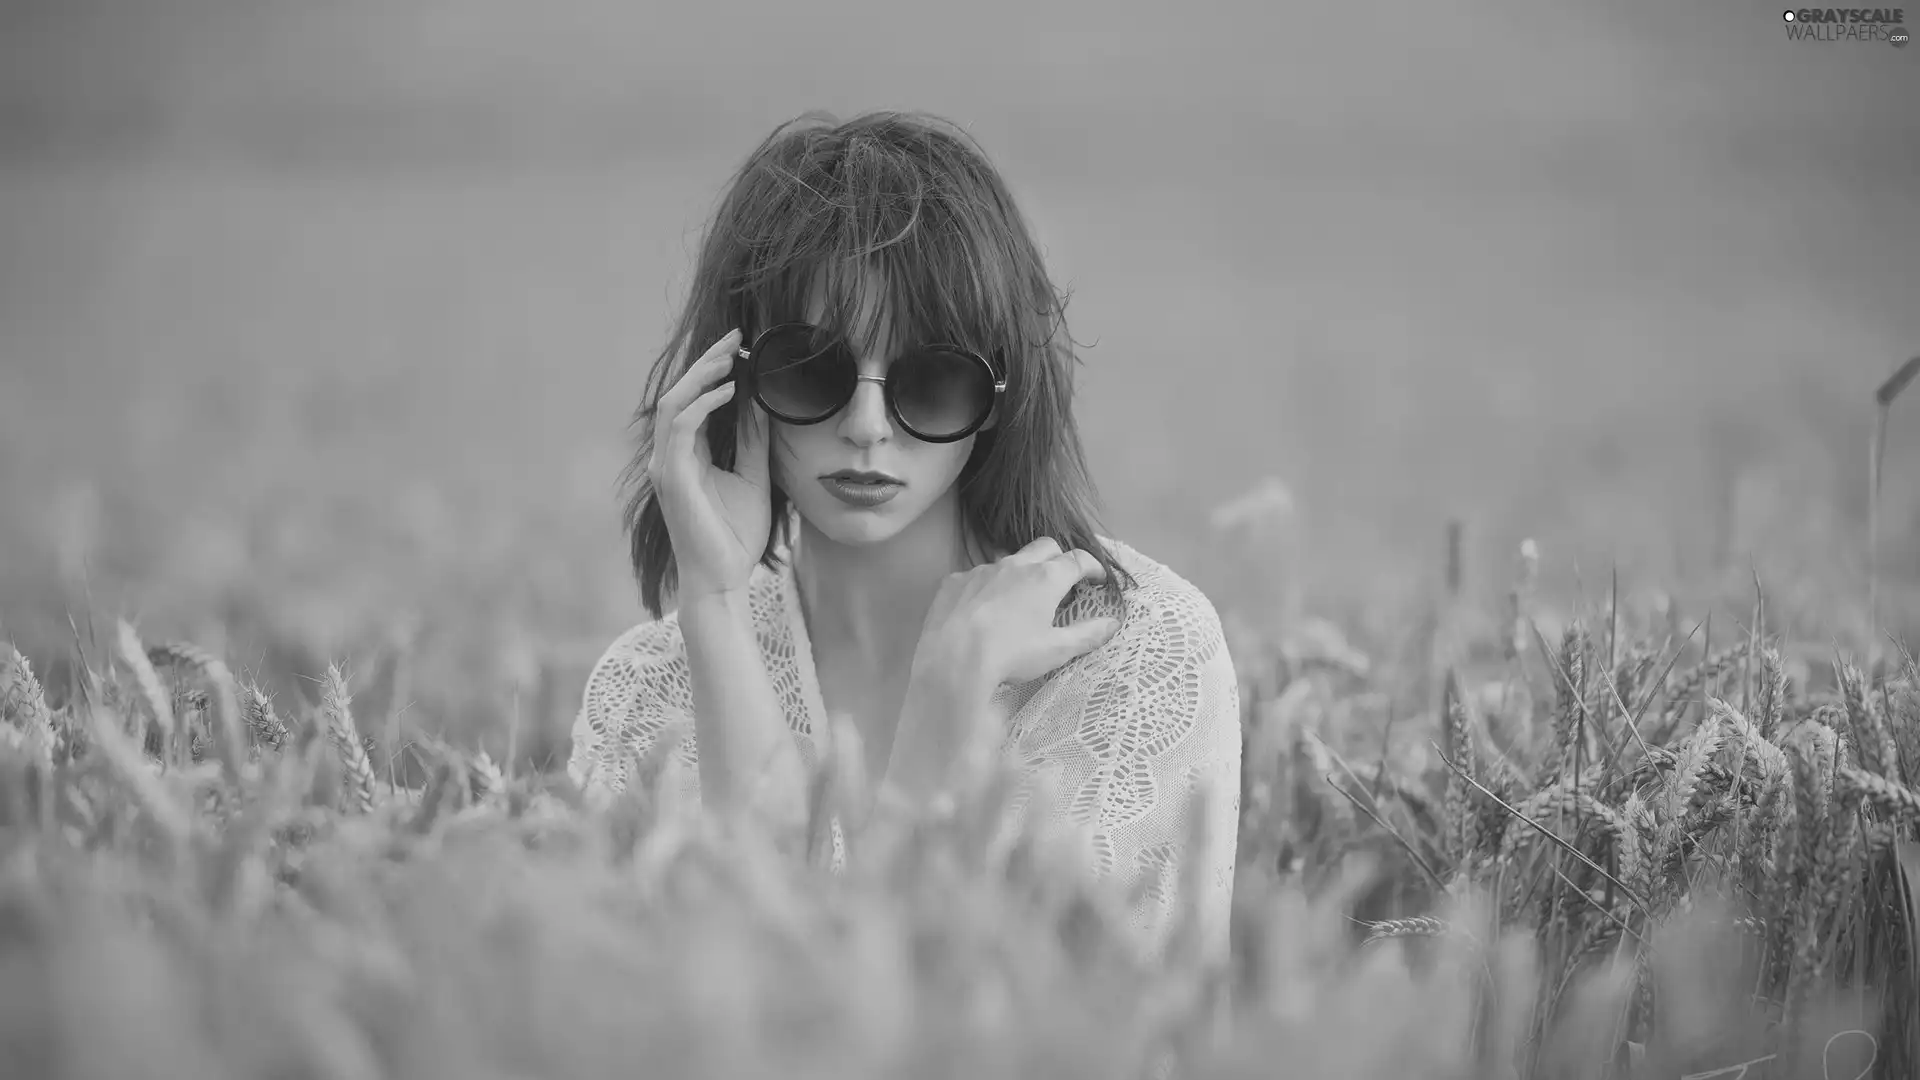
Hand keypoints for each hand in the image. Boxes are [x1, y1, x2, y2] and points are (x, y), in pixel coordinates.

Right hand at [647, 329, 773, 600]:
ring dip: (702, 375)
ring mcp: (666, 466)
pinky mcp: (672, 477)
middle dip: (706, 362)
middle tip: (735, 337)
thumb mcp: (753, 476)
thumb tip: (762, 402)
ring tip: (731, 356)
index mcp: (686, 455)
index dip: (712, 371)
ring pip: (673, 403)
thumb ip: (753, 440)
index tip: (741, 347)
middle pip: (678, 393)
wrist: (724, 579)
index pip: (692, 401)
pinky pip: (680, 427)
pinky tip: (729, 391)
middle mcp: (670, 456)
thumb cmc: (735, 536)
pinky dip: (703, 404)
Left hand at [912, 536, 1121, 690]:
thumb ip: (1087, 634)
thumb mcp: (1056, 650)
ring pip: (1008, 561)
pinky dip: (988, 588)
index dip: (1093, 567)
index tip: (1098, 579)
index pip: (1078, 559)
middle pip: (1045, 547)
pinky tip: (982, 611)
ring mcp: (981, 570)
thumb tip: (1113, 623)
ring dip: (1021, 574)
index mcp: (1045, 578)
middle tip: (1063, 583)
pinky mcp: (953, 581)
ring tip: (1019, 602)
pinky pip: (976, 576)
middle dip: (1059, 558)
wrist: (951, 661)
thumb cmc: (1010, 655)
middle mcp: (1014, 565)